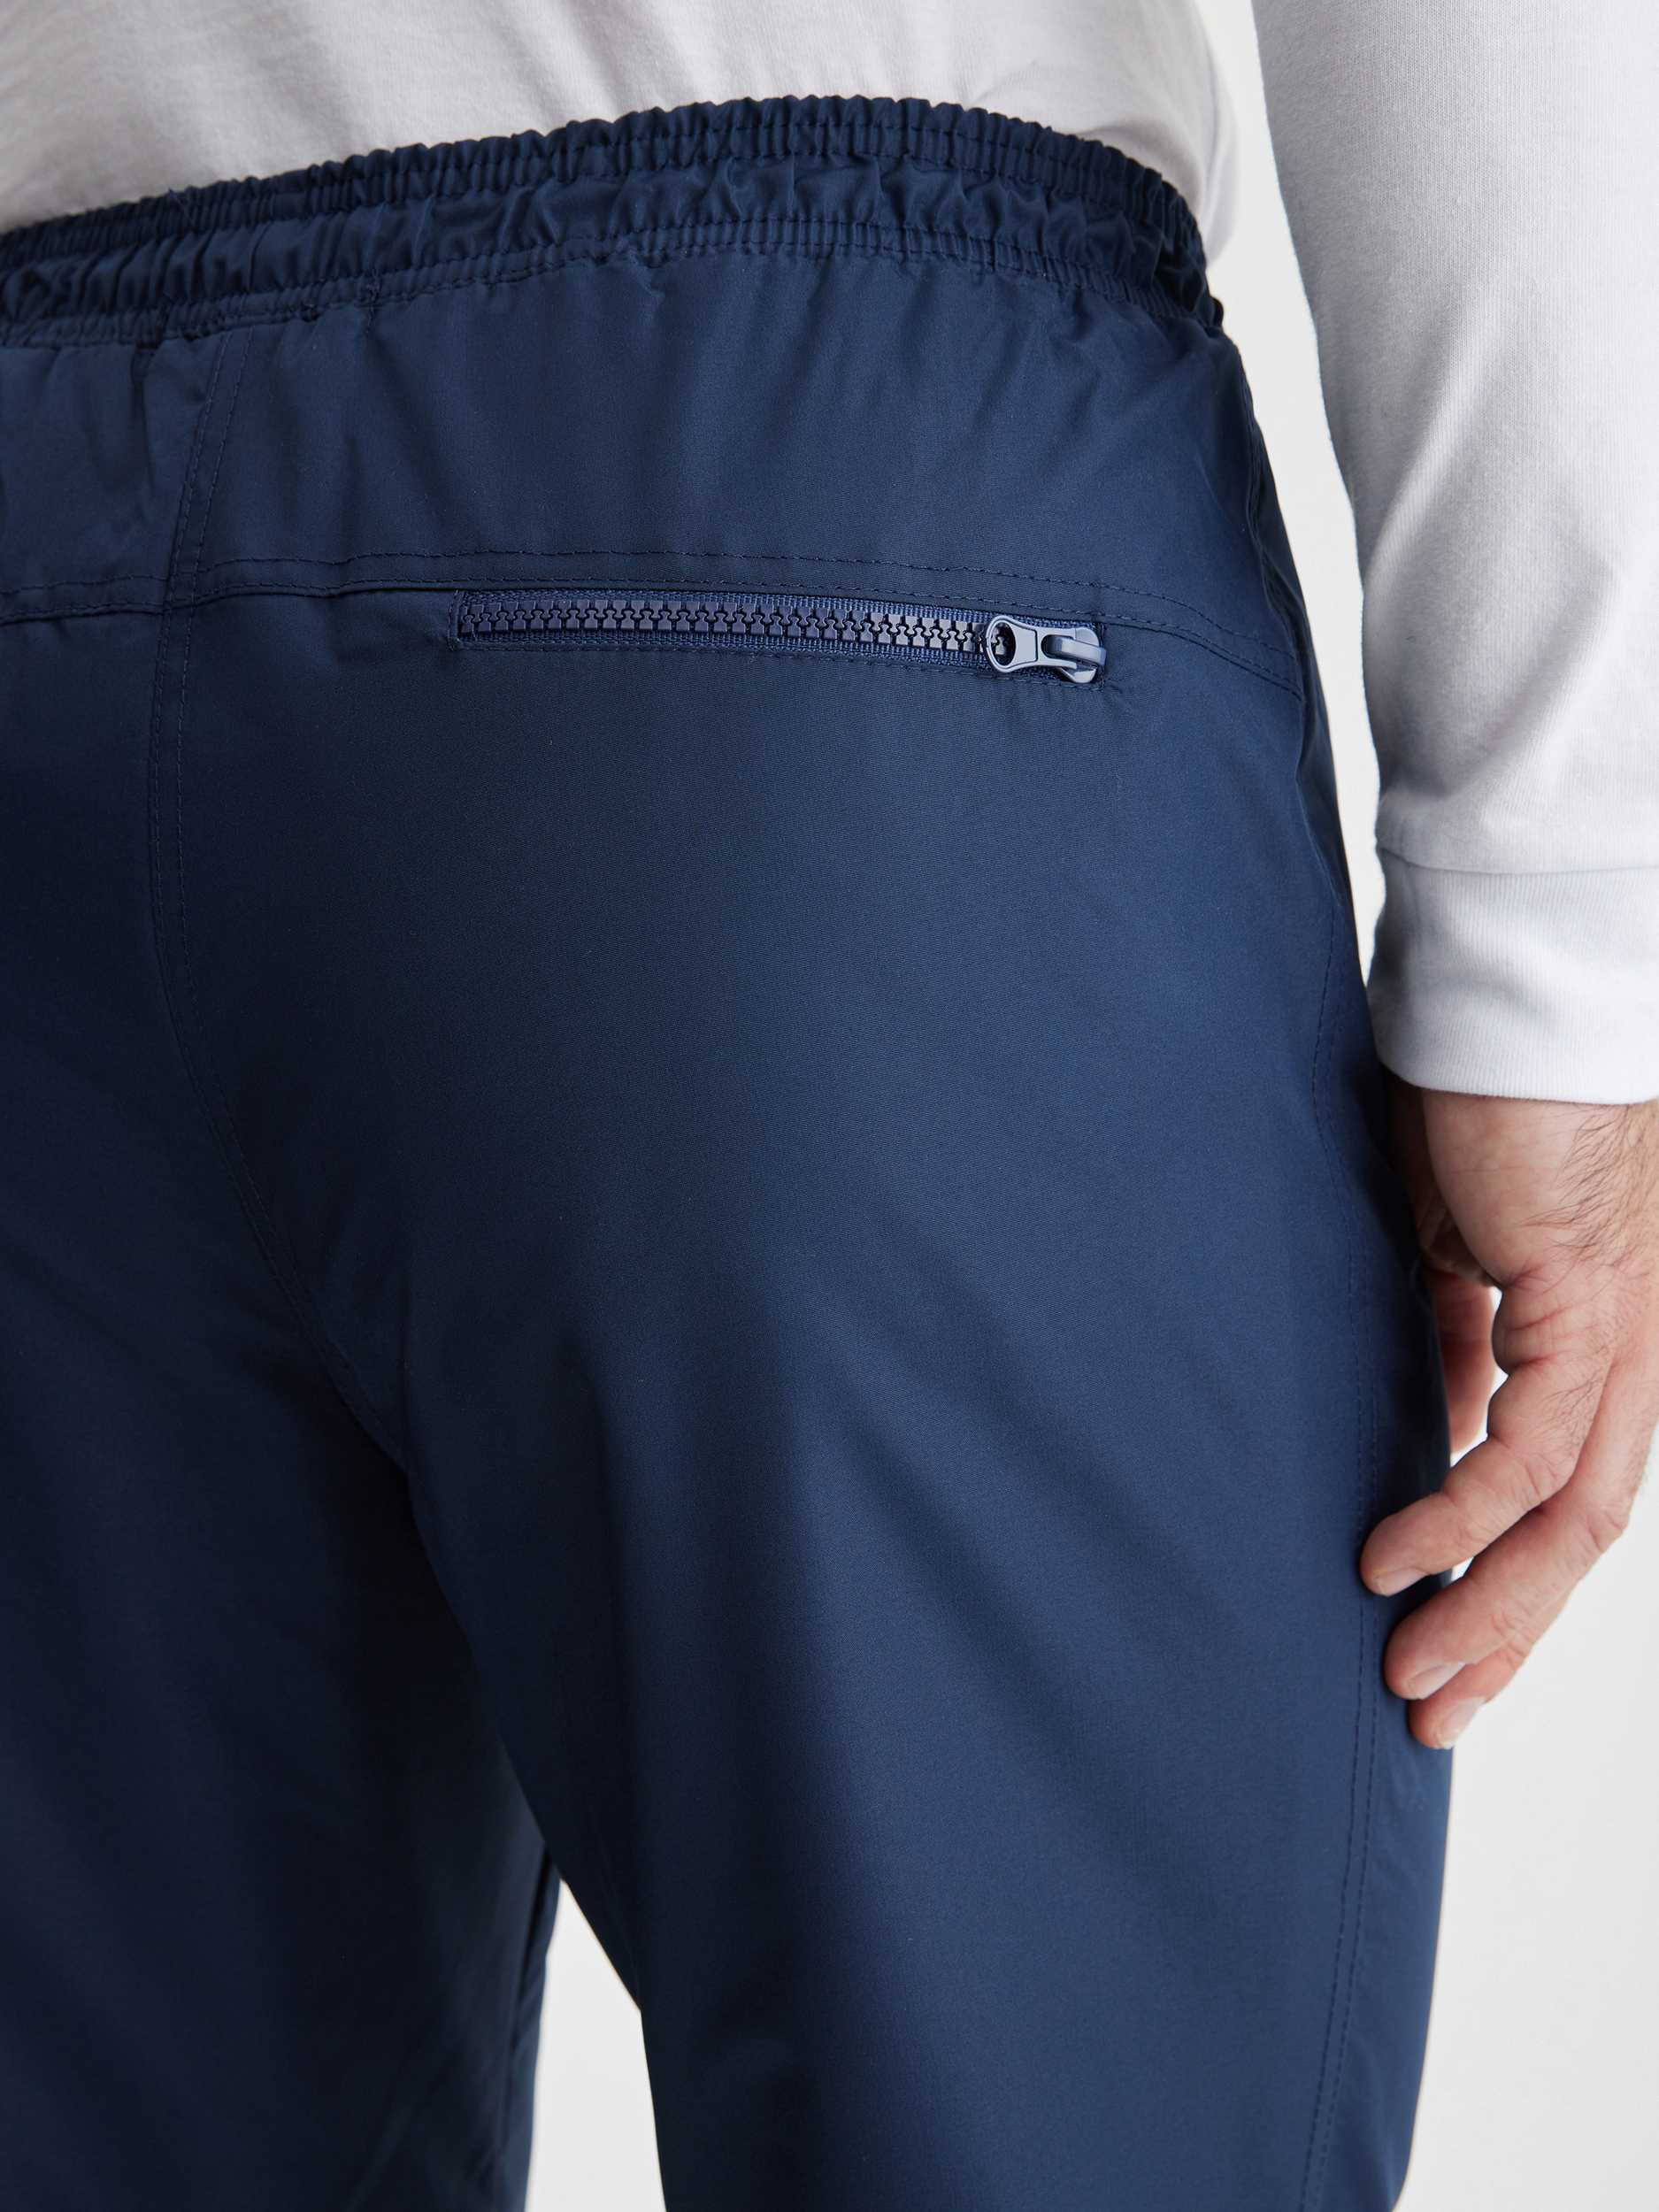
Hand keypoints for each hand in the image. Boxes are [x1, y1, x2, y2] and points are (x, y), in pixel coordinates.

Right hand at [1363, 1078, 1658, 1748]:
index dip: (1512, 1590)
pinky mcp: (1583, 1300)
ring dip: (1493, 1607)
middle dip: (1508, 1634)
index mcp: (1598, 1341)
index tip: (1442, 1655)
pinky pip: (1535, 1445)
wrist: (1506, 998)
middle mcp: (1629, 1351)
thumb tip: (1440, 1424)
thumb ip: (1459, 1343)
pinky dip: (1465, 1513)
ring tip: (1411, 1670)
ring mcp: (1619, 1329)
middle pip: (1587, 1532)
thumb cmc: (1473, 1107)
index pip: (1570, 1497)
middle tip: (1430, 1710)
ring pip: (1579, 1513)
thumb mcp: (1450, 1255)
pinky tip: (1398, 1556)